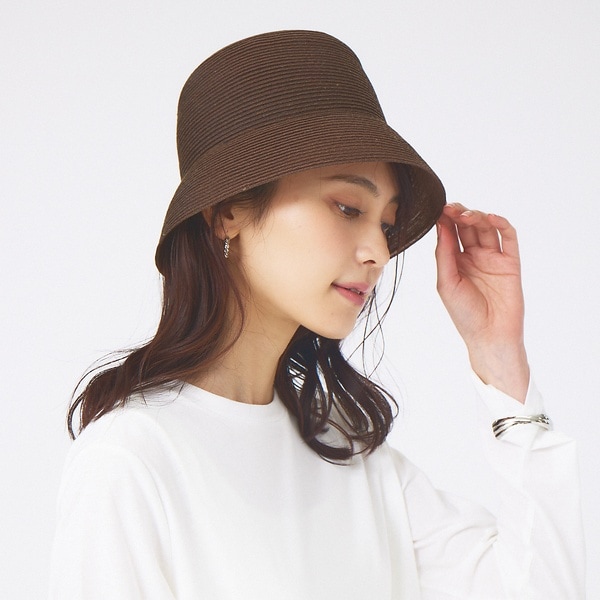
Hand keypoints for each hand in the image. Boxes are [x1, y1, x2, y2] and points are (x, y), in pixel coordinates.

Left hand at [435, 203, 528, 402]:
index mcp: (455, 261)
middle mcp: (474, 256)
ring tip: (467, 215)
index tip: (438, 209)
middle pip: (467, 226)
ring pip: (486, 228)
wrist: (489, 336)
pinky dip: (502, 224)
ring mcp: (493, 258)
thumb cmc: (464, 314)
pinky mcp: (511, 262)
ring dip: (477, 217)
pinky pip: (508, 238)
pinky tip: (491, 218)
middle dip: (459, 214)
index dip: (445, 220)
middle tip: (451, 208)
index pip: (450, 233)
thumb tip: (441, 226)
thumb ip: (444, 254)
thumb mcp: (446, 282)